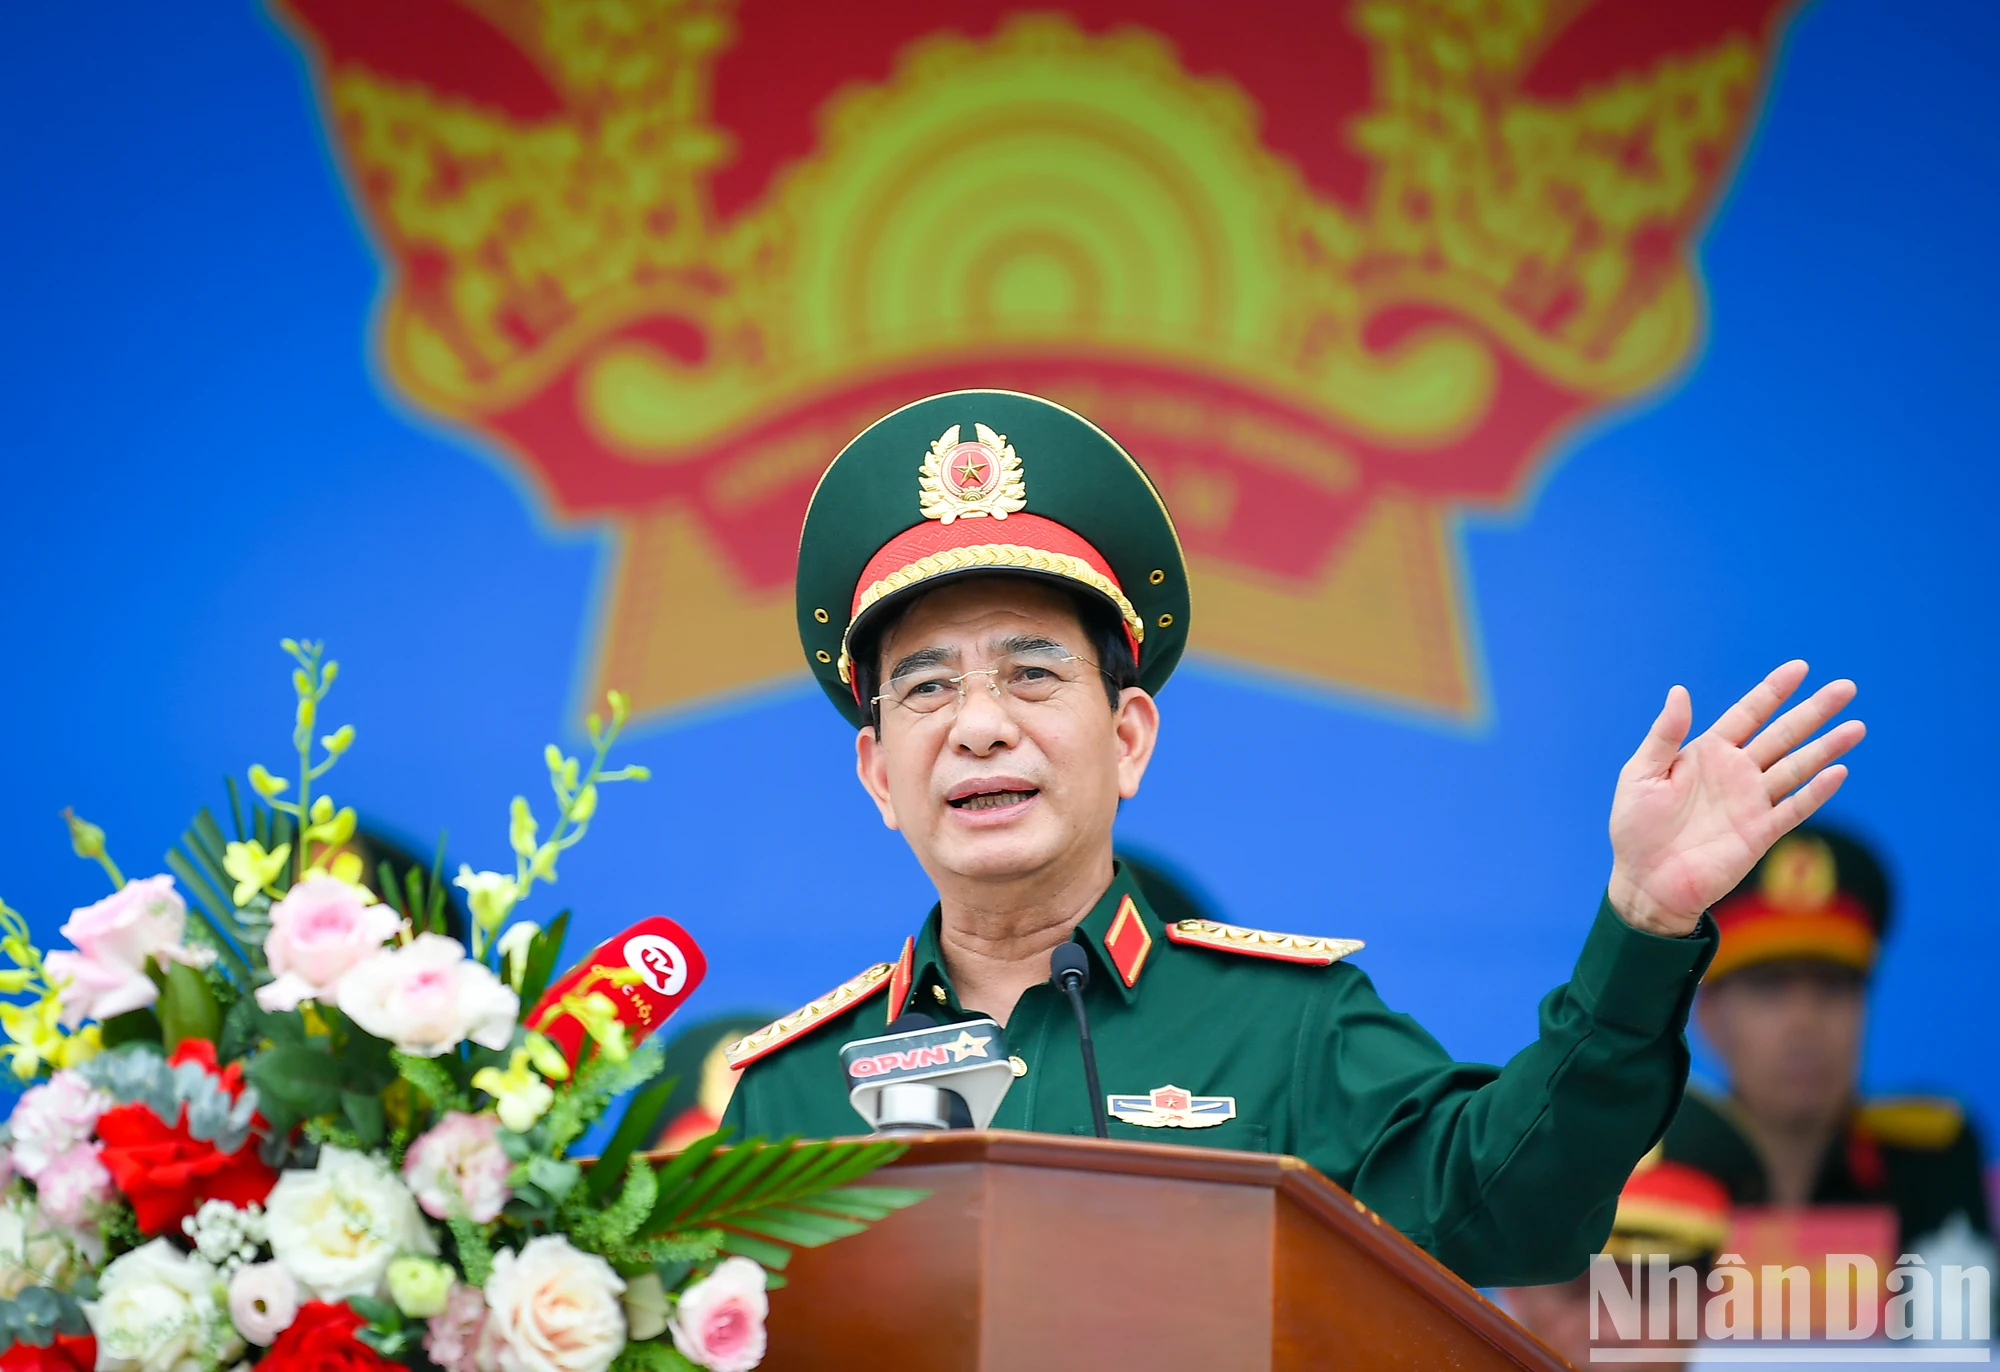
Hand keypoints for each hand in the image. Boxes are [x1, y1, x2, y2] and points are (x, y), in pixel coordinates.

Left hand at [1606, 661, 1863, 935]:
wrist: (1645, 882)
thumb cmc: (1636, 828)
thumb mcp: (1640, 774)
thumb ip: (1664, 735)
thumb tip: (1680, 691)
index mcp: (1706, 753)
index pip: (1747, 714)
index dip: (1772, 691)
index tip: (1800, 667)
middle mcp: (1735, 773)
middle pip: (1783, 734)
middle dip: (1813, 711)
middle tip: (1846, 688)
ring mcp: (1751, 802)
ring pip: (1796, 767)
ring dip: (1827, 747)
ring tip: (1856, 726)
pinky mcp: (1760, 833)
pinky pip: (1794, 808)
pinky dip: (1816, 792)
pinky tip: (1838, 772)